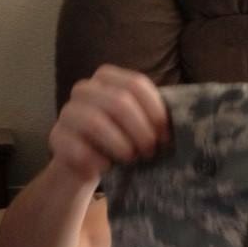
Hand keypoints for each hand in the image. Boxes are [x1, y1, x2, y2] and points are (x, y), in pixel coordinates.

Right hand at [49, 64, 169, 183]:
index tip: (166, 136)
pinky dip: (98, 161)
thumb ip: (159, 117)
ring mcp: (67, 111)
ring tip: (132, 161)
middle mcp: (85, 89)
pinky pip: (77, 147)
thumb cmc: (124, 141)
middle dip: (141, 131)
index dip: (156, 112)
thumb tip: (191, 121)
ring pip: (96, 122)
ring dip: (121, 146)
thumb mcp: (143, 125)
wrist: (90, 166)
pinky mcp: (56, 137)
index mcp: (108, 78)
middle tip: (151, 152)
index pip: (136, 84)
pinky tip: (108, 168)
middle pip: (119, 102)